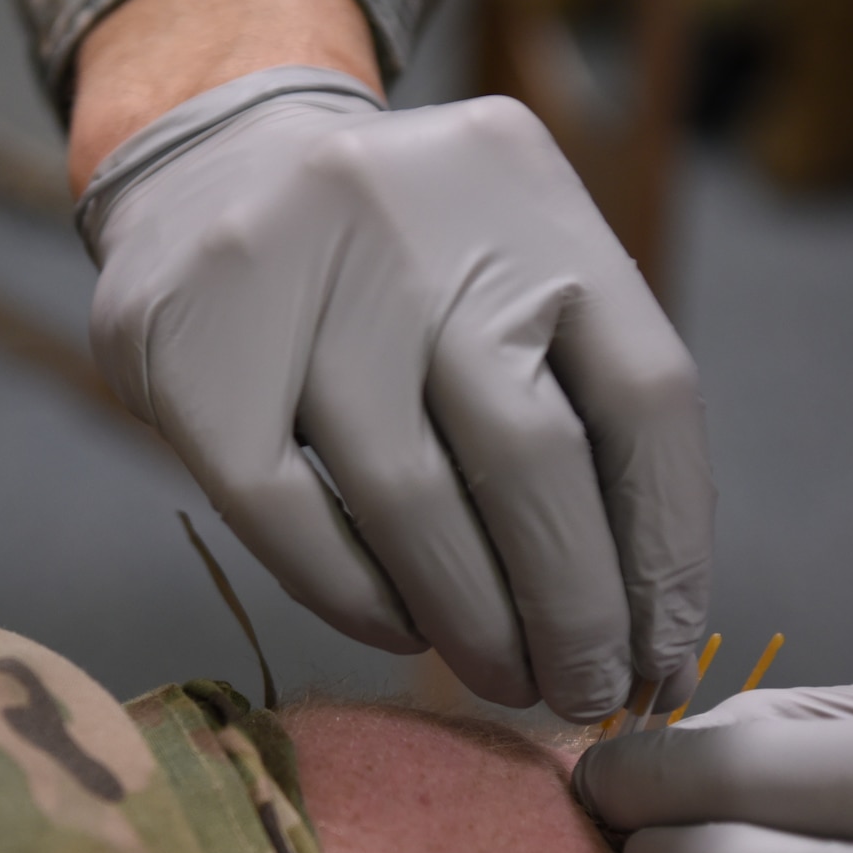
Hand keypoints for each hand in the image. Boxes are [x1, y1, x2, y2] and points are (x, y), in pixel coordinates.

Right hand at [78, 70, 711, 718]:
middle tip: (585, 692)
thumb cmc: (395, 258)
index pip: (643, 397)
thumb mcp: (506, 265)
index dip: (666, 550)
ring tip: (504, 679)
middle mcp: (414, 216)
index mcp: (528, 196)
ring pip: (408, 498)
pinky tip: (400, 630)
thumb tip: (649, 616)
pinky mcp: (186, 346)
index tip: (665, 650)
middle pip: (531, 458)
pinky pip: (287, 516)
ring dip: (471, 622)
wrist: (211, 160)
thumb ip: (577, 396)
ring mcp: (290, 271)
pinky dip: (355, 597)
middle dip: (572, 610)